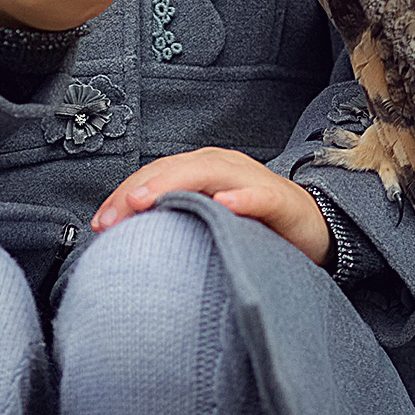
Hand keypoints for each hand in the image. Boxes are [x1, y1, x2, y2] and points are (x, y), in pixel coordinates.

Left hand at [90, 147, 332, 267]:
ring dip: (175, 184)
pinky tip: (224, 205)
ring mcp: (252, 181)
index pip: (156, 174)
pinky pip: (260, 196)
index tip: (100, 223)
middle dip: (140, 189)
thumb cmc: (254, 227)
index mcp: (202, 171)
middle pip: (175, 168)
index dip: (125, 194)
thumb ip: (176, 225)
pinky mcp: (282, 201)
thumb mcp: (209, 223)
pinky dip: (242, 198)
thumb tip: (127, 248)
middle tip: (113, 217)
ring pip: (210, 171)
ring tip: (147, 201)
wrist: (314, 228)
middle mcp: (224, 167)